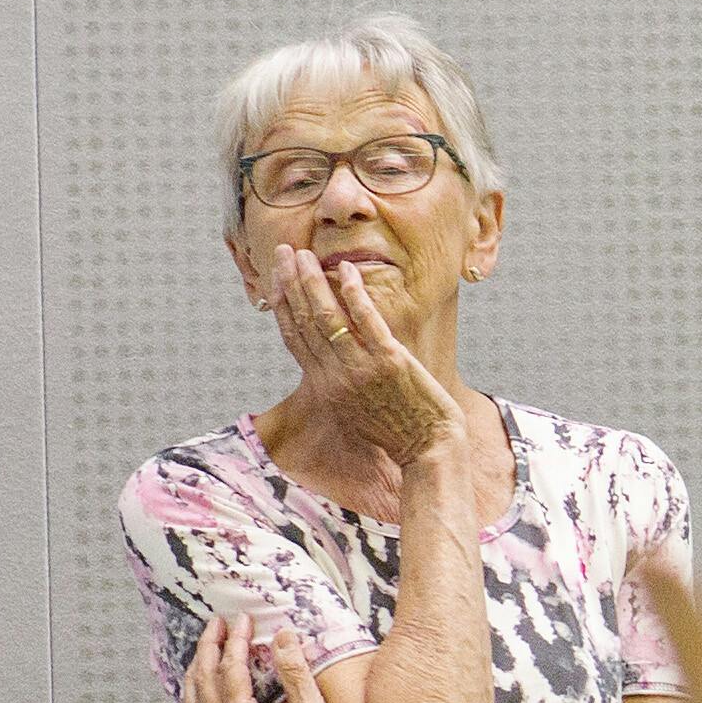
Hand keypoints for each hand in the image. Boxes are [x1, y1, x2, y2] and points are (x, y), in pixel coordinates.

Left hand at [179, 606, 395, 702]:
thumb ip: (295, 672)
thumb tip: (283, 635)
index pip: (230, 670)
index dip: (235, 641)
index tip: (243, 619)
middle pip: (202, 683)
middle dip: (208, 649)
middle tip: (216, 625)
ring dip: (195, 675)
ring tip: (204, 653)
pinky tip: (205, 695)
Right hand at [270, 251, 460, 467]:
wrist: (427, 450)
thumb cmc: (395, 430)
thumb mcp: (353, 410)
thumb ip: (336, 381)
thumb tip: (327, 356)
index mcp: (324, 387)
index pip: (293, 338)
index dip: (281, 305)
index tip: (275, 278)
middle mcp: (335, 376)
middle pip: (304, 321)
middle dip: (291, 282)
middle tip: (285, 252)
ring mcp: (361, 368)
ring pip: (327, 316)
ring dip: (313, 281)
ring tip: (306, 254)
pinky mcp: (389, 360)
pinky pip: (365, 319)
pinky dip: (353, 291)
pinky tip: (347, 269)